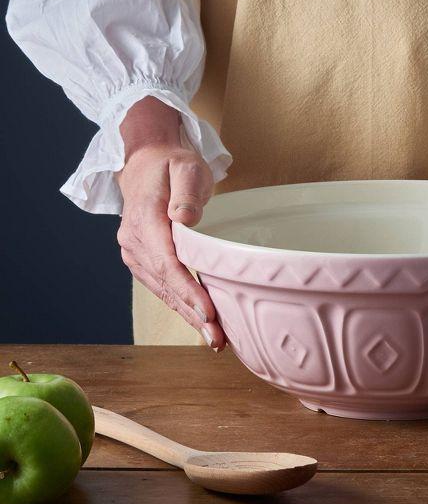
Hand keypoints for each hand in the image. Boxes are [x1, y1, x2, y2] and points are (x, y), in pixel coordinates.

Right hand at [116, 97, 224, 348]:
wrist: (145, 164)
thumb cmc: (172, 165)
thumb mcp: (186, 167)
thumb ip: (187, 192)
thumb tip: (184, 218)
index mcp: (145, 220)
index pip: (168, 263)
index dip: (188, 290)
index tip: (208, 312)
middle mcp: (134, 241)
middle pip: (166, 285)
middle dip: (193, 314)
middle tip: (218, 339)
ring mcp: (135, 253)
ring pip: (163, 291)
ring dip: (188, 316)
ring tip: (214, 339)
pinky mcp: (142, 261)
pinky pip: (162, 288)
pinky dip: (181, 306)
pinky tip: (200, 323)